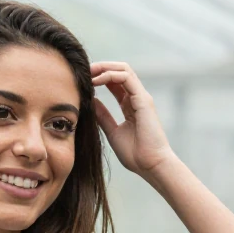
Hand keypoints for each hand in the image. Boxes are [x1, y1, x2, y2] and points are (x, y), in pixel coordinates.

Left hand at [91, 61, 174, 176]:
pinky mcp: (143, 100)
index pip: (115, 82)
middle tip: (83, 71)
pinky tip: (95, 81)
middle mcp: (137, 98)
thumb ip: (103, 116)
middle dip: (101, 67)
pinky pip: (126, 78)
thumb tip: (91, 102)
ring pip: (124, 69)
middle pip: (120, 71)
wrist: (151, 165)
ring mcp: (141, 97)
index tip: (83, 80)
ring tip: (88, 73)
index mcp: (130, 105)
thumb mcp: (112, 131)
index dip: (99, 76)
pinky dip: (109, 75)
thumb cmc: (135, 154)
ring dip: (104, 67)